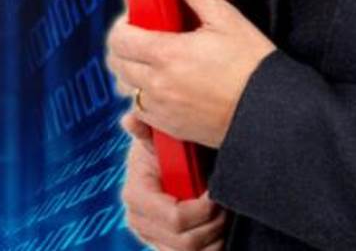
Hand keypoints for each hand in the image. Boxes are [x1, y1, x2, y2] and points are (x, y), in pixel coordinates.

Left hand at [105, 0, 277, 147]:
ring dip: (131, 74)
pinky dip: (143, 99)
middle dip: (122, 48)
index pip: (119, 39)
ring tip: (153, 63)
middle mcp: (159, 85)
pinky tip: (163, 88)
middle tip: (141, 38)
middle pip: (117, 64)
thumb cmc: (253, 67)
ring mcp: (163, 109)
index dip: (121, 26)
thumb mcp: (226, 19)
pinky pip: (141, 113)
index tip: (133, 21)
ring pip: (126, 89)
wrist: (272, 112)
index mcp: (168, 54)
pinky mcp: (171, 128)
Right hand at [120, 110, 228, 249]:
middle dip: (212, 224)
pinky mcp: (165, 247)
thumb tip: (130, 118)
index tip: (215, 193)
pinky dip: (211, 246)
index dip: (202, 209)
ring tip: (222, 215)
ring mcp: (152, 238)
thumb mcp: (157, 136)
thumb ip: (146, 129)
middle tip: (225, 206)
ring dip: (214, 237)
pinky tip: (216, 228)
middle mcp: (139, 221)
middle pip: (185, 242)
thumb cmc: (163, 147)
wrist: (164, 162)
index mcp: (136, 196)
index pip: (175, 218)